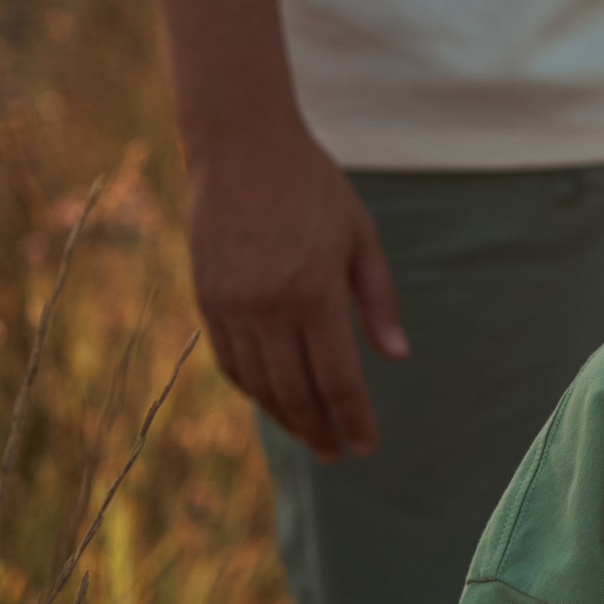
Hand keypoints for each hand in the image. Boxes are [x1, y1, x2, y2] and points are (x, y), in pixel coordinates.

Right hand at [188, 119, 406, 460]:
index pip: (338, 378)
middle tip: (337, 454)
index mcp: (314, 293)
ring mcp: (230, 305)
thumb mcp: (361, 237)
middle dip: (319, 429)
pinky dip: (252, 387)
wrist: (241, 148)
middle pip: (296, 391)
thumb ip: (378, 301)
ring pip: (259, 383)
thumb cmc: (313, 188)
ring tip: (309, 435)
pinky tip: (272, 399)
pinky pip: (229, 360)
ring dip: (285, 416)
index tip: (366, 446)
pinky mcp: (206, 298)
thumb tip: (397, 357)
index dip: (353, 418)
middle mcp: (267, 307)